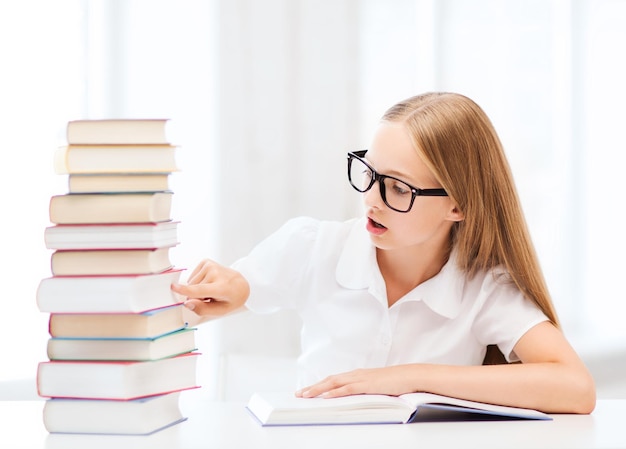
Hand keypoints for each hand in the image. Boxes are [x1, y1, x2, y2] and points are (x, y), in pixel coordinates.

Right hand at [170, 259, 249, 317]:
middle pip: (193, 289)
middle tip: (211, 297)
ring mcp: (211, 265)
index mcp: (221, 287)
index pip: (200, 290)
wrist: (240, 284)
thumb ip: (203, 309)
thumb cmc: (231, 298)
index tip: (174, 287)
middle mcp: (216, 273)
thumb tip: (187, 303)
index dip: (185, 290)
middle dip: (197, 296)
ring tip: (212, 289)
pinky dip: (198, 281)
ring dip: (198, 289)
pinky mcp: (206, 262)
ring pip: (192, 283)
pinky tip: (209, 282)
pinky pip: (193, 276)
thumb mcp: (221, 310)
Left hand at [296, 366, 416, 398]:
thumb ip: (364, 390)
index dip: (319, 384)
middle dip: (313, 387)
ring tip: (306, 395)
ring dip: (319, 389)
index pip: (334, 379)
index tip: (307, 390)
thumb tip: (354, 399)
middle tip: (299, 394)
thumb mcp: (376, 387)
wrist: (409, 375)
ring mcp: (361, 378)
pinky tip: (326, 396)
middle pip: (329, 380)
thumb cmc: (396, 382)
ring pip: (334, 383)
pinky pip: (347, 389)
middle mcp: (356, 374)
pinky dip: (335, 392)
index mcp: (357, 374)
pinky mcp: (367, 384)